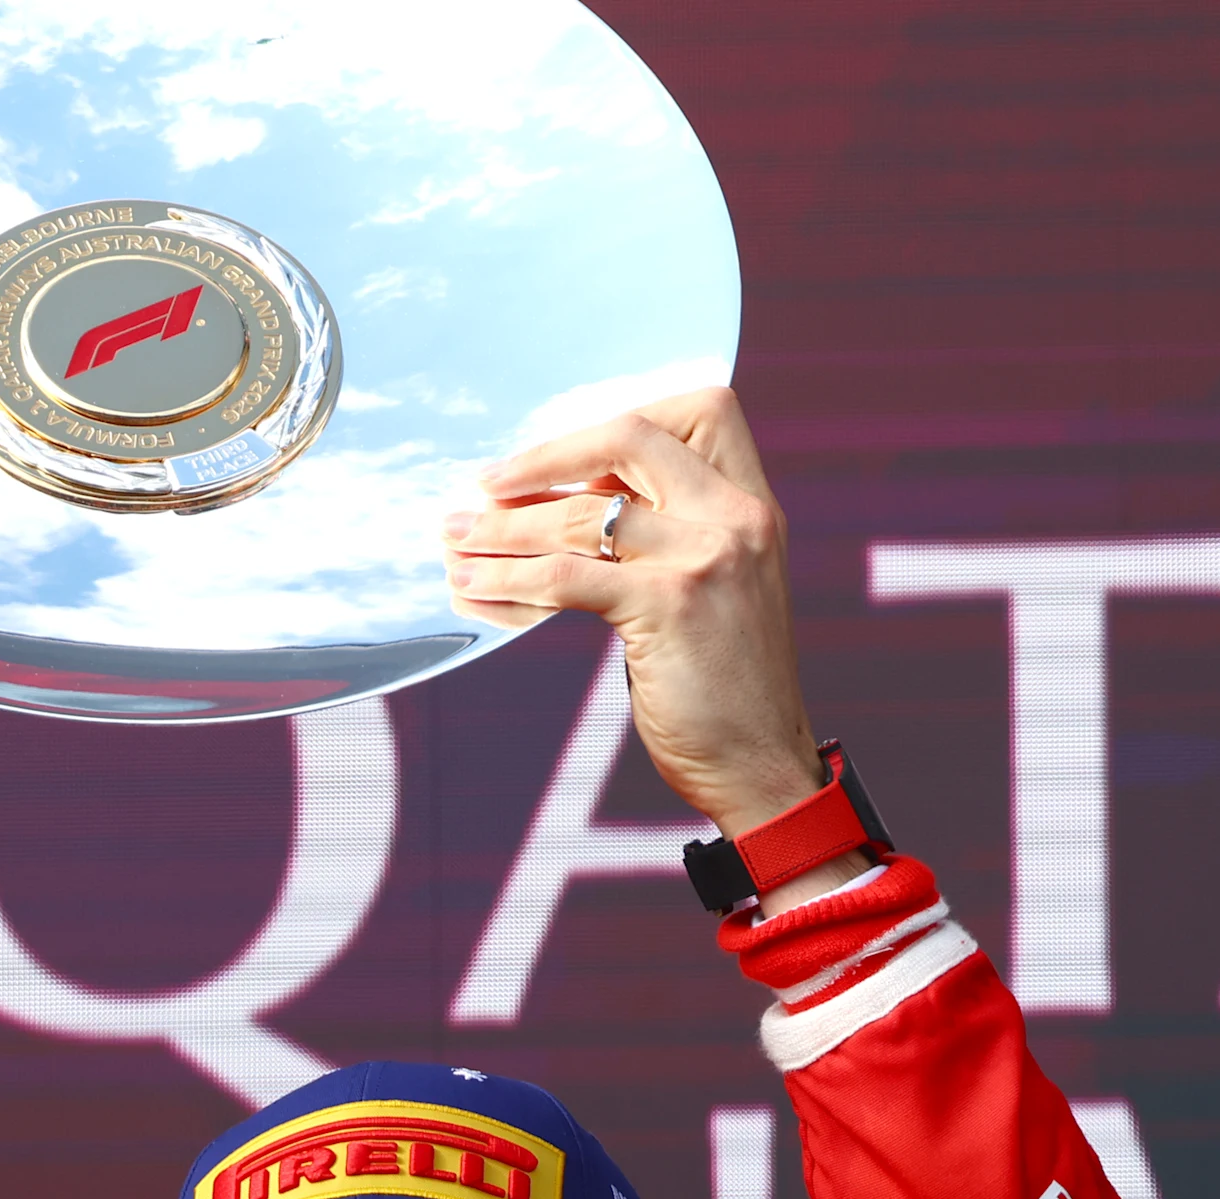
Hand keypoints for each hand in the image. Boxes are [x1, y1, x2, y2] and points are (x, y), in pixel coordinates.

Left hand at [447, 388, 866, 911]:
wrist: (763, 767)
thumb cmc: (727, 687)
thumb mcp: (718, 588)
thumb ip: (672, 534)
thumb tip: (569, 501)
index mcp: (753, 505)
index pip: (699, 408)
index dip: (617, 420)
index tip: (557, 455)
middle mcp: (738, 518)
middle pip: (630, 437)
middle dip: (546, 456)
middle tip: (486, 485)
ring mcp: (707, 558)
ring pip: (580, 514)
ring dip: (503, 529)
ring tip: (456, 542)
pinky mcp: (670, 607)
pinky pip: (565, 575)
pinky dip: (507, 580)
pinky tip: (473, 590)